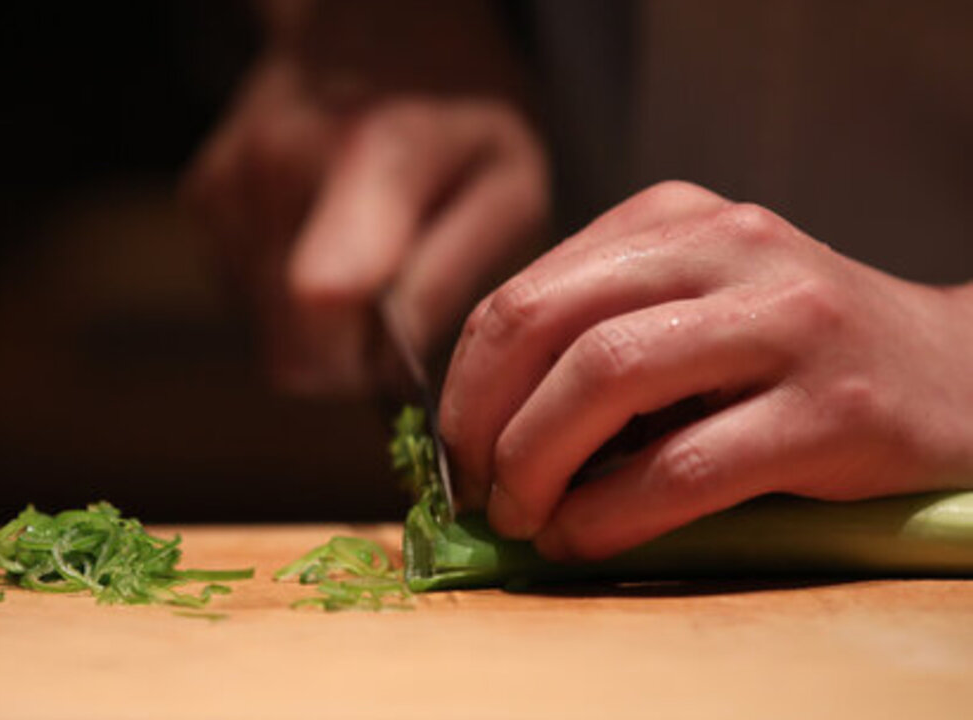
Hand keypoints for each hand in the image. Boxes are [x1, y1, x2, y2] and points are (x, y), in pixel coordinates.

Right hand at [182, 0, 547, 393]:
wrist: (373, 27)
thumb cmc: (459, 111)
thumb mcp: (508, 184)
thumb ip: (451, 275)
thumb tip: (388, 365)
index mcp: (372, 158)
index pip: (321, 304)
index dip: (358, 362)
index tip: (396, 347)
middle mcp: (277, 166)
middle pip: (290, 351)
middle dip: (346, 358)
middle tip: (393, 302)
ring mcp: (228, 183)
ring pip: (265, 333)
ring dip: (319, 324)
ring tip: (362, 253)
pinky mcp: (201, 198)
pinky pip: (244, 296)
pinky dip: (286, 291)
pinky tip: (323, 235)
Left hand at [440, 181, 972, 559]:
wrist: (959, 374)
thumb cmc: (794, 354)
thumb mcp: (691, 306)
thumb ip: (596, 335)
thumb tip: (479, 429)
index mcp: (672, 219)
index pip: (522, 295)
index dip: (466, 385)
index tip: (453, 452)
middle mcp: (727, 246)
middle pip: (546, 326)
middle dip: (483, 423)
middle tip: (476, 492)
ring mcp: (786, 322)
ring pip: (605, 379)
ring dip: (536, 464)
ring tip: (523, 517)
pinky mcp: (834, 410)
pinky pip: (682, 466)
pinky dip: (609, 513)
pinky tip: (584, 537)